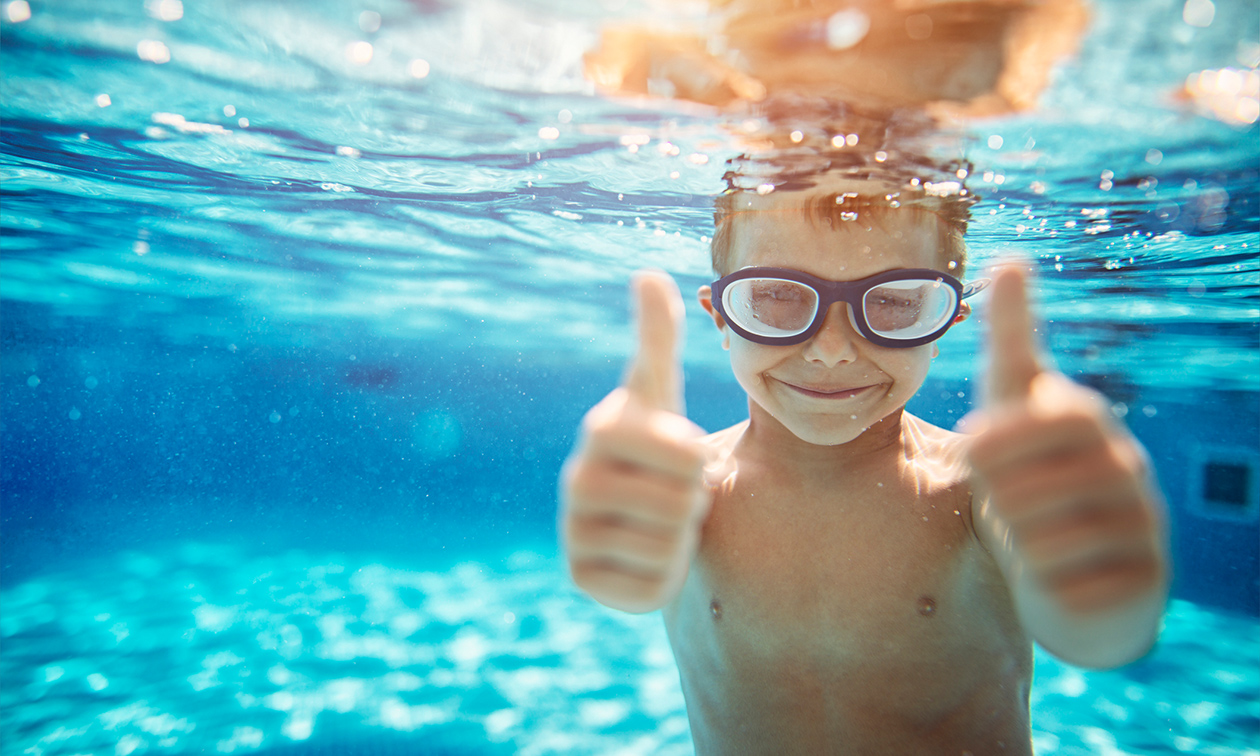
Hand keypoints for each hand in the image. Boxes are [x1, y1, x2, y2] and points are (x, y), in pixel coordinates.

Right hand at [560, 271, 710, 613]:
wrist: (643, 510)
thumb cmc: (658, 444)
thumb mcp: (662, 391)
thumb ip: (657, 336)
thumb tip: (646, 273)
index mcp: (601, 429)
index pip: (679, 451)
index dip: (696, 459)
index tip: (682, 454)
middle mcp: (576, 482)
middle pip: (680, 502)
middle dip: (694, 500)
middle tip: (676, 492)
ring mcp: (573, 534)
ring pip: (669, 545)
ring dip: (681, 536)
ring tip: (663, 520)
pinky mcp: (582, 580)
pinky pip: (652, 586)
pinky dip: (665, 573)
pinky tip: (647, 554)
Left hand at [968, 265, 1166, 614]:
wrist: (1067, 568)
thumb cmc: (1028, 473)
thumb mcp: (1013, 404)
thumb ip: (1011, 336)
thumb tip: (1012, 257)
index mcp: (1091, 422)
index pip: (1055, 417)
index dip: (1000, 439)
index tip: (972, 448)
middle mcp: (1129, 470)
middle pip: (1030, 487)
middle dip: (997, 498)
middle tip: (998, 502)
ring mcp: (1144, 530)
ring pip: (1043, 540)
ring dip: (1016, 541)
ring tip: (1025, 533)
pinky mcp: (1144, 586)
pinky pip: (1065, 586)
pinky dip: (1041, 582)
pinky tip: (1050, 571)